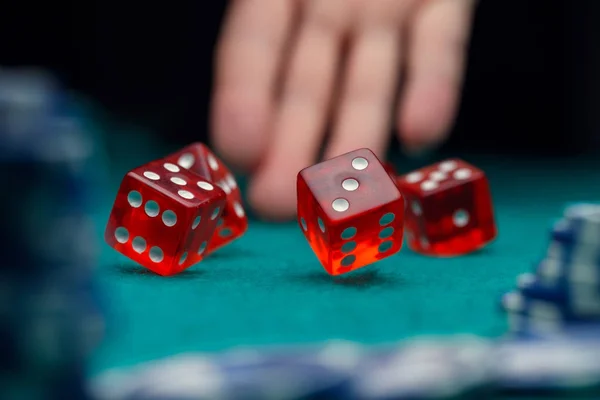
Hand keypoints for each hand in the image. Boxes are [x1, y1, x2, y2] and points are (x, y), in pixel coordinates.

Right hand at [212, 0, 476, 219]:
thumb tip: (253, 35)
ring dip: (356, 139)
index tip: (236, 153)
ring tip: (346, 199)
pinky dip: (431, 86)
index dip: (242, 99)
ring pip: (367, 81)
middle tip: (278, 210)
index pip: (252, 50)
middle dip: (293, 148)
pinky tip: (421, 133)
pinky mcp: (440, 2)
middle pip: (305, 87)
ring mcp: (383, 9)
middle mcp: (326, 8)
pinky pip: (438, 45)